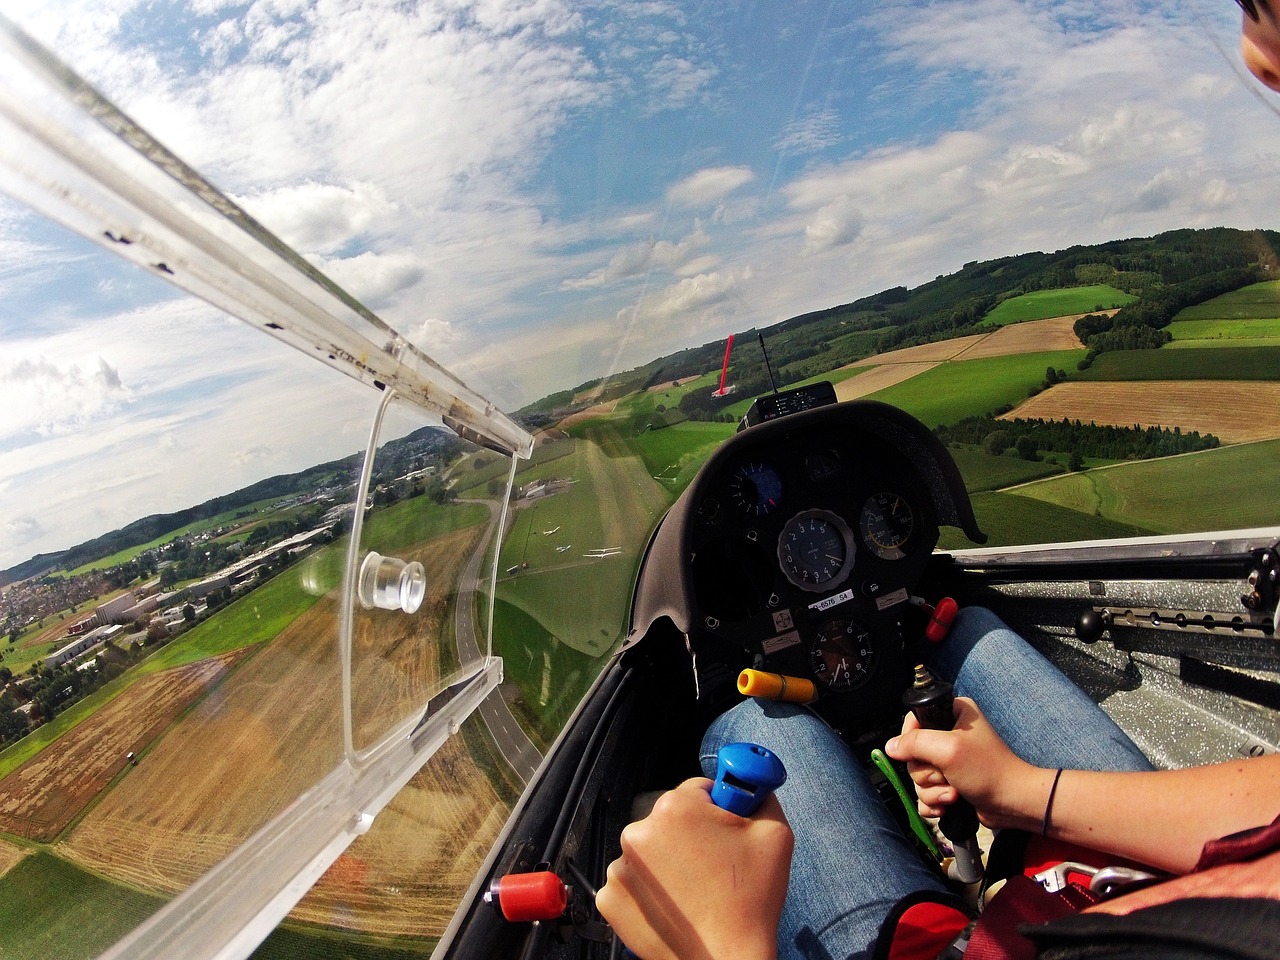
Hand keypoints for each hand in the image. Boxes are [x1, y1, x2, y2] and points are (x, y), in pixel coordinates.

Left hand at [595, 777, 791, 959]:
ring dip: (669, 862)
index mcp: (675, 808)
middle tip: (716, 866)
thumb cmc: (750, 901)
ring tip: (697, 891)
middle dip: (693, 835)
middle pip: (671, 819)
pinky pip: (634, 880)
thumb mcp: (775, 834)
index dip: (718, 810)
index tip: (727, 832)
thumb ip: (760, 794)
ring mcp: (620, 867)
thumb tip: (751, 780)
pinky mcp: (611, 898)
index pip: (698, 790)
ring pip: (651, 850)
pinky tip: (676, 905)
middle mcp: (638, 831)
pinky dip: (651, 890)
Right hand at [885, 698, 1051, 831]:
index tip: (926, 754)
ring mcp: (948, 761)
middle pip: (913, 754)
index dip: (912, 740)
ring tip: (954, 793)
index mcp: (952, 714)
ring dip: (933, 791)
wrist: (1013, 804)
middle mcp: (949, 734)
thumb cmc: (987, 771)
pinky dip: (933, 803)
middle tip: (948, 776)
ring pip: (918, 777)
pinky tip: (948, 806)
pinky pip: (925, 794)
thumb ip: (915, 743)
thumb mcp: (948, 749)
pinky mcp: (949, 783)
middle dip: (928, 773)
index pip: (913, 720)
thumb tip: (890, 747)